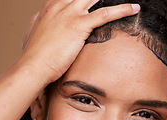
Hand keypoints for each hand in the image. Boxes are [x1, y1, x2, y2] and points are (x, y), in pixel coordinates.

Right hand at [19, 0, 139, 83]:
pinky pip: (105, 13)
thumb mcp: (35, 37)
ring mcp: (69, 14)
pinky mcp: (78, 25)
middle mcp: (59, 6)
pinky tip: (133, 8)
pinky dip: (121, 10)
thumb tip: (47, 30)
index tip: (90, 1)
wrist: (33, 66)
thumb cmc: (35, 57)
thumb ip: (44, 29)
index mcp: (49, 9)